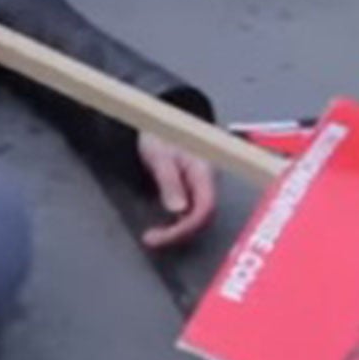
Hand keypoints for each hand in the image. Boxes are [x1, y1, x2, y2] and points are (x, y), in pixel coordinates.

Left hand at [135, 134, 217, 251]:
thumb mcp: (159, 155)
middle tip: (151, 239)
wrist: (158, 120)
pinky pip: (190, 212)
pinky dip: (176, 223)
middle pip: (202, 217)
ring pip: (196, 217)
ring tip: (153, 237)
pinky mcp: (192, 190)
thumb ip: (169, 182)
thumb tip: (178, 211)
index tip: (161, 237)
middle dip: (178, 233)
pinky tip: (161, 227)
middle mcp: (207, 182)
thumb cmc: (160, 133)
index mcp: (204, 172)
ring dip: (177, 231)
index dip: (185, 227)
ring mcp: (201, 187)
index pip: (204, 208)